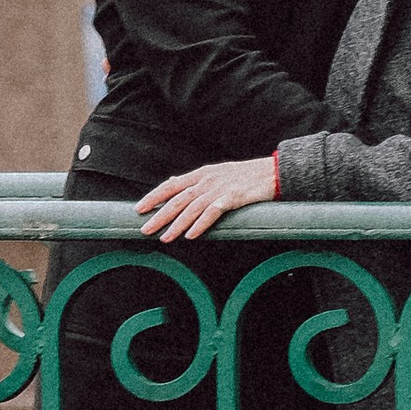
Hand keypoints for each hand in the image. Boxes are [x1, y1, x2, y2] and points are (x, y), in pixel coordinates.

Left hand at [137, 156, 276, 242]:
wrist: (271, 172)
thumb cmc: (244, 175)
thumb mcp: (216, 172)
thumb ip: (194, 179)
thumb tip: (173, 181)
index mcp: (201, 174)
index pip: (171, 185)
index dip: (154, 197)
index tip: (139, 209)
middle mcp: (207, 180)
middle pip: (178, 199)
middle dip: (160, 215)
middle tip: (145, 229)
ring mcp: (219, 188)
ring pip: (192, 208)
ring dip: (177, 224)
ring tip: (165, 238)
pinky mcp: (233, 197)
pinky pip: (213, 212)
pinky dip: (200, 224)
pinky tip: (191, 235)